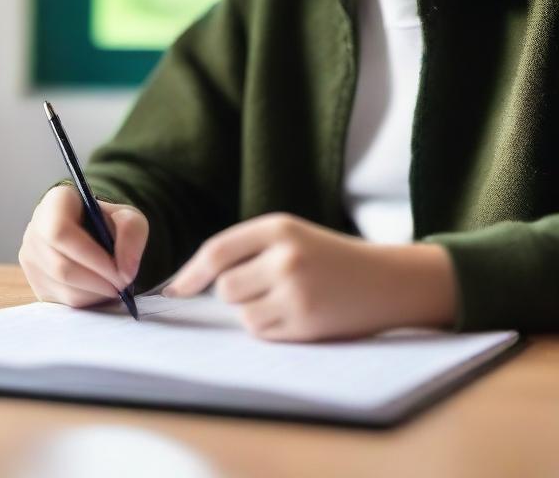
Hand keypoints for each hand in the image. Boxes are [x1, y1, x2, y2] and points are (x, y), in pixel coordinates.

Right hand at [18, 184, 148, 307]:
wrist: (96, 235)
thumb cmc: (109, 223)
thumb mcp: (129, 217)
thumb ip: (132, 233)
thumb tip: (124, 271)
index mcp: (55, 203)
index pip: (60, 232)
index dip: (90, 256)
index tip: (119, 269)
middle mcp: (35, 229)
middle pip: (61, 266)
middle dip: (98, 279)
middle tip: (123, 283)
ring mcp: (31, 259)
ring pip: (62, 286)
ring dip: (95, 291)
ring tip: (115, 284)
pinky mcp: (36, 283)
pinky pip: (62, 300)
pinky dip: (88, 299)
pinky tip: (100, 287)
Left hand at [161, 212, 443, 341]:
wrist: (384, 280)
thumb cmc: (328, 256)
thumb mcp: (290, 236)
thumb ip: (246, 250)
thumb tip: (191, 283)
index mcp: (280, 227)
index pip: (218, 251)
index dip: (190, 273)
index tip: (174, 289)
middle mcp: (286, 256)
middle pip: (225, 287)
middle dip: (235, 292)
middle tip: (264, 286)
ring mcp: (295, 291)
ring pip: (241, 313)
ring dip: (253, 311)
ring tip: (287, 298)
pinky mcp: (304, 323)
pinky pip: (261, 332)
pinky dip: (270, 327)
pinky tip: (297, 314)